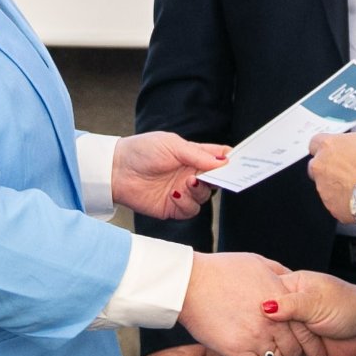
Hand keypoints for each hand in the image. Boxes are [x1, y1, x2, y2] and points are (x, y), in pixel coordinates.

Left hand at [114, 131, 229, 220]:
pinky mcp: (173, 207)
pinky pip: (190, 210)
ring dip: (199, 191)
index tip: (239, 162)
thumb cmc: (141, 151)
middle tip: (213, 176)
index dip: (231, 161)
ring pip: (205, 197)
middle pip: (217, 180)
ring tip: (186, 183)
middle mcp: (191, 174)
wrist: (116, 170)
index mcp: (193, 156)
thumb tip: (222, 161)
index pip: (219, 158)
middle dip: (219, 179)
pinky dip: (186, 203)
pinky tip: (174, 194)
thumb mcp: (171, 145)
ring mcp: (183, 191)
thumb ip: (197, 154)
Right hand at [180, 252, 328, 355]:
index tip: (303, 347)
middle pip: (293, 351)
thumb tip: (291, 280)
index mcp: (281, 299)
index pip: (306, 330)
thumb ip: (280, 273)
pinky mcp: (235, 349)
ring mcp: (255, 336)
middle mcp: (272, 320)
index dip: (308, 343)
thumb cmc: (221, 269)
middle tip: (280, 354)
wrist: (191, 280)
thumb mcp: (259, 263)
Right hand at [264, 271, 355, 355]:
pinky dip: (292, 355)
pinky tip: (298, 354)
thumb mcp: (316, 302)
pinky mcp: (302, 342)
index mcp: (293, 285)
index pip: (266, 293)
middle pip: (269, 319)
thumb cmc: (349, 306)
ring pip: (277, 337)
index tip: (259, 318)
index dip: (260, 306)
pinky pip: (288, 350)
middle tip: (289, 333)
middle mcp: (292, 304)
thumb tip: (265, 307)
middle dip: (277, 330)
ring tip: (303, 343)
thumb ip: (290, 305)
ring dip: (287, 344)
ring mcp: (297, 324)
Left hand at [307, 126, 355, 224]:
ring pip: (323, 185)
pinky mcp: (330, 206)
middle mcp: (321, 166)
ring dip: (336, 184)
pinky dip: (343, 199)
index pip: (316, 142)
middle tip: (347, 168)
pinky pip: (333, 201)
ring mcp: (323, 187)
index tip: (338, 148)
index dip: (327, 145)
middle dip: (327, 166)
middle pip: (315, 165)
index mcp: (329, 145)